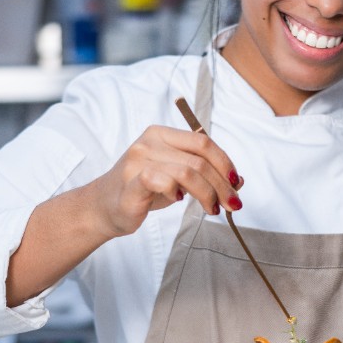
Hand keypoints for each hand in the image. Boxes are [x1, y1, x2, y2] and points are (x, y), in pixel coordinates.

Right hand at [6, 125, 242, 307]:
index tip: (235, 184)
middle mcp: (149, 142)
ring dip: (207, 193)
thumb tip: (238, 181)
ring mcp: (138, 160)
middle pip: (200, 159)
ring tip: (211, 209)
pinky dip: (177, 191)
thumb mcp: (177, 178)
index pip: (203, 142)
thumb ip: (204, 174)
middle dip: (222, 184)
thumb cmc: (143, 191)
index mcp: (162, 134)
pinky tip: (178, 200)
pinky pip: (161, 180)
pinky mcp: (131, 181)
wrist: (104, 208)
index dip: (225, 163)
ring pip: (187, 171)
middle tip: (231, 204)